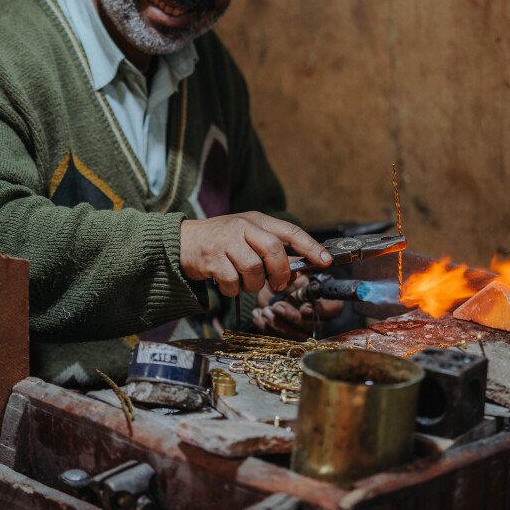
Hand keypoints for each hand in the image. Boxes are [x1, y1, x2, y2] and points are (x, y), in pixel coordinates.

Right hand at [179, 212, 331, 297]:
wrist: (182, 241)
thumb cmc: (221, 241)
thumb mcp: (247, 236)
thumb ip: (270, 249)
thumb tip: (299, 270)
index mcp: (256, 220)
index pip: (290, 231)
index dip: (310, 246)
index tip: (326, 260)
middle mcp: (242, 226)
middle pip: (274, 250)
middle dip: (281, 272)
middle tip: (278, 284)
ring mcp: (226, 241)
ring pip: (254, 269)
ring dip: (253, 285)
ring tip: (245, 283)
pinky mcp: (211, 258)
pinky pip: (231, 282)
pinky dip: (233, 290)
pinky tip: (227, 284)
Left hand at [252, 274, 343, 339]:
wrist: (268, 283)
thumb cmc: (284, 274)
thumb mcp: (290, 267)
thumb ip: (295, 271)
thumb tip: (298, 279)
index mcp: (326, 296)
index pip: (334, 308)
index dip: (321, 310)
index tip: (303, 308)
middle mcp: (320, 315)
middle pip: (315, 327)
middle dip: (293, 318)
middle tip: (276, 306)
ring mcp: (305, 328)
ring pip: (299, 337)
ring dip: (279, 326)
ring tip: (265, 311)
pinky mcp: (289, 336)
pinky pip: (281, 339)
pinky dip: (266, 328)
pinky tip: (258, 314)